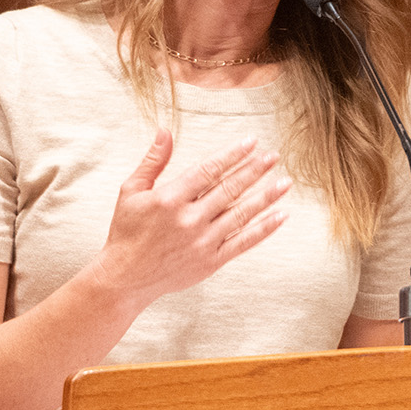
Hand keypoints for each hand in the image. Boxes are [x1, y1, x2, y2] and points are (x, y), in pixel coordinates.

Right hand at [86, 130, 291, 306]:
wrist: (125, 279)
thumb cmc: (127, 232)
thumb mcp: (131, 191)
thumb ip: (153, 161)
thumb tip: (165, 130)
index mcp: (169, 198)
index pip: (208, 170)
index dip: (232, 154)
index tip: (252, 142)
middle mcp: (189, 219)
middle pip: (230, 189)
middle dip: (255, 170)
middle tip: (274, 156)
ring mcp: (202, 242)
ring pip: (241, 214)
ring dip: (266, 197)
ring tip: (285, 182)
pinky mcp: (210, 261)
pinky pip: (243, 242)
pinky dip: (264, 229)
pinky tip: (280, 216)